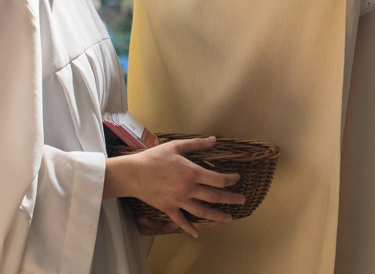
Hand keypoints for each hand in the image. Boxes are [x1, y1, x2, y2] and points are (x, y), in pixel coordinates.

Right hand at [105, 136, 244, 237]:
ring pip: (202, 212)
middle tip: (242, 200)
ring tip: (228, 218)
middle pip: (215, 197)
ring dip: (217, 216)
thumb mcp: (176, 146)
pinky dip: (189, 228)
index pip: (219, 179)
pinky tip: (197, 233)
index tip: (237, 178)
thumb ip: (197, 144)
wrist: (133, 174)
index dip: (231, 179)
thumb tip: (214, 140)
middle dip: (231, 199)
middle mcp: (189, 189)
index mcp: (192, 173)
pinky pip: (181, 221)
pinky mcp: (169, 209)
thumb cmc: (154, 157)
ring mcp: (179, 201)